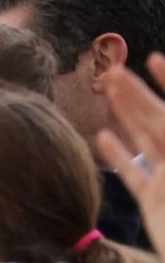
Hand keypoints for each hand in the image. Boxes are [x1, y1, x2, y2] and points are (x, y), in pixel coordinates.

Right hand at [97, 52, 164, 255]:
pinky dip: (119, 156)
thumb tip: (161, 119)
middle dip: (137, 94)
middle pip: (158, 119)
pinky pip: (135, 175)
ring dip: (126, 115)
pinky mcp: (155, 203)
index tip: (154, 59)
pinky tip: (103, 138)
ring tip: (107, 91)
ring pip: (145, 141)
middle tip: (112, 71)